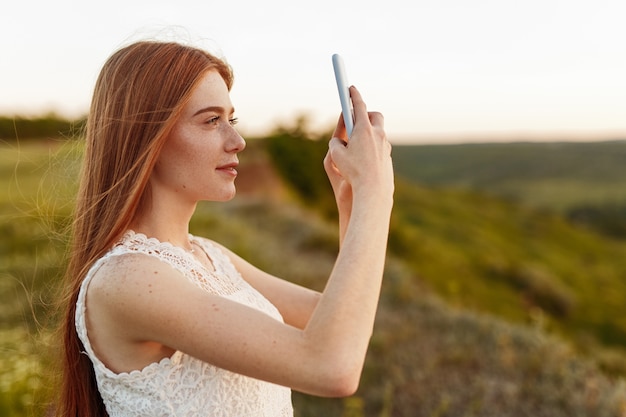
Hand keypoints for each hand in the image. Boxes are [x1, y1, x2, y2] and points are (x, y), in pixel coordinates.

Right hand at [325, 86, 393, 203]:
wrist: (373, 190)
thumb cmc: (353, 172)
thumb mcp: (336, 156)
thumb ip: (336, 143)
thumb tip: (340, 142)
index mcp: (364, 129)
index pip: (359, 106)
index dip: (353, 95)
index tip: (350, 88)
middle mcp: (378, 134)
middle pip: (375, 115)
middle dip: (366, 114)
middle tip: (355, 119)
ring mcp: (385, 145)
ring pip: (379, 132)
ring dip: (369, 132)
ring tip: (358, 142)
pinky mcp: (388, 156)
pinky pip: (381, 146)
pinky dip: (373, 147)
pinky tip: (365, 157)